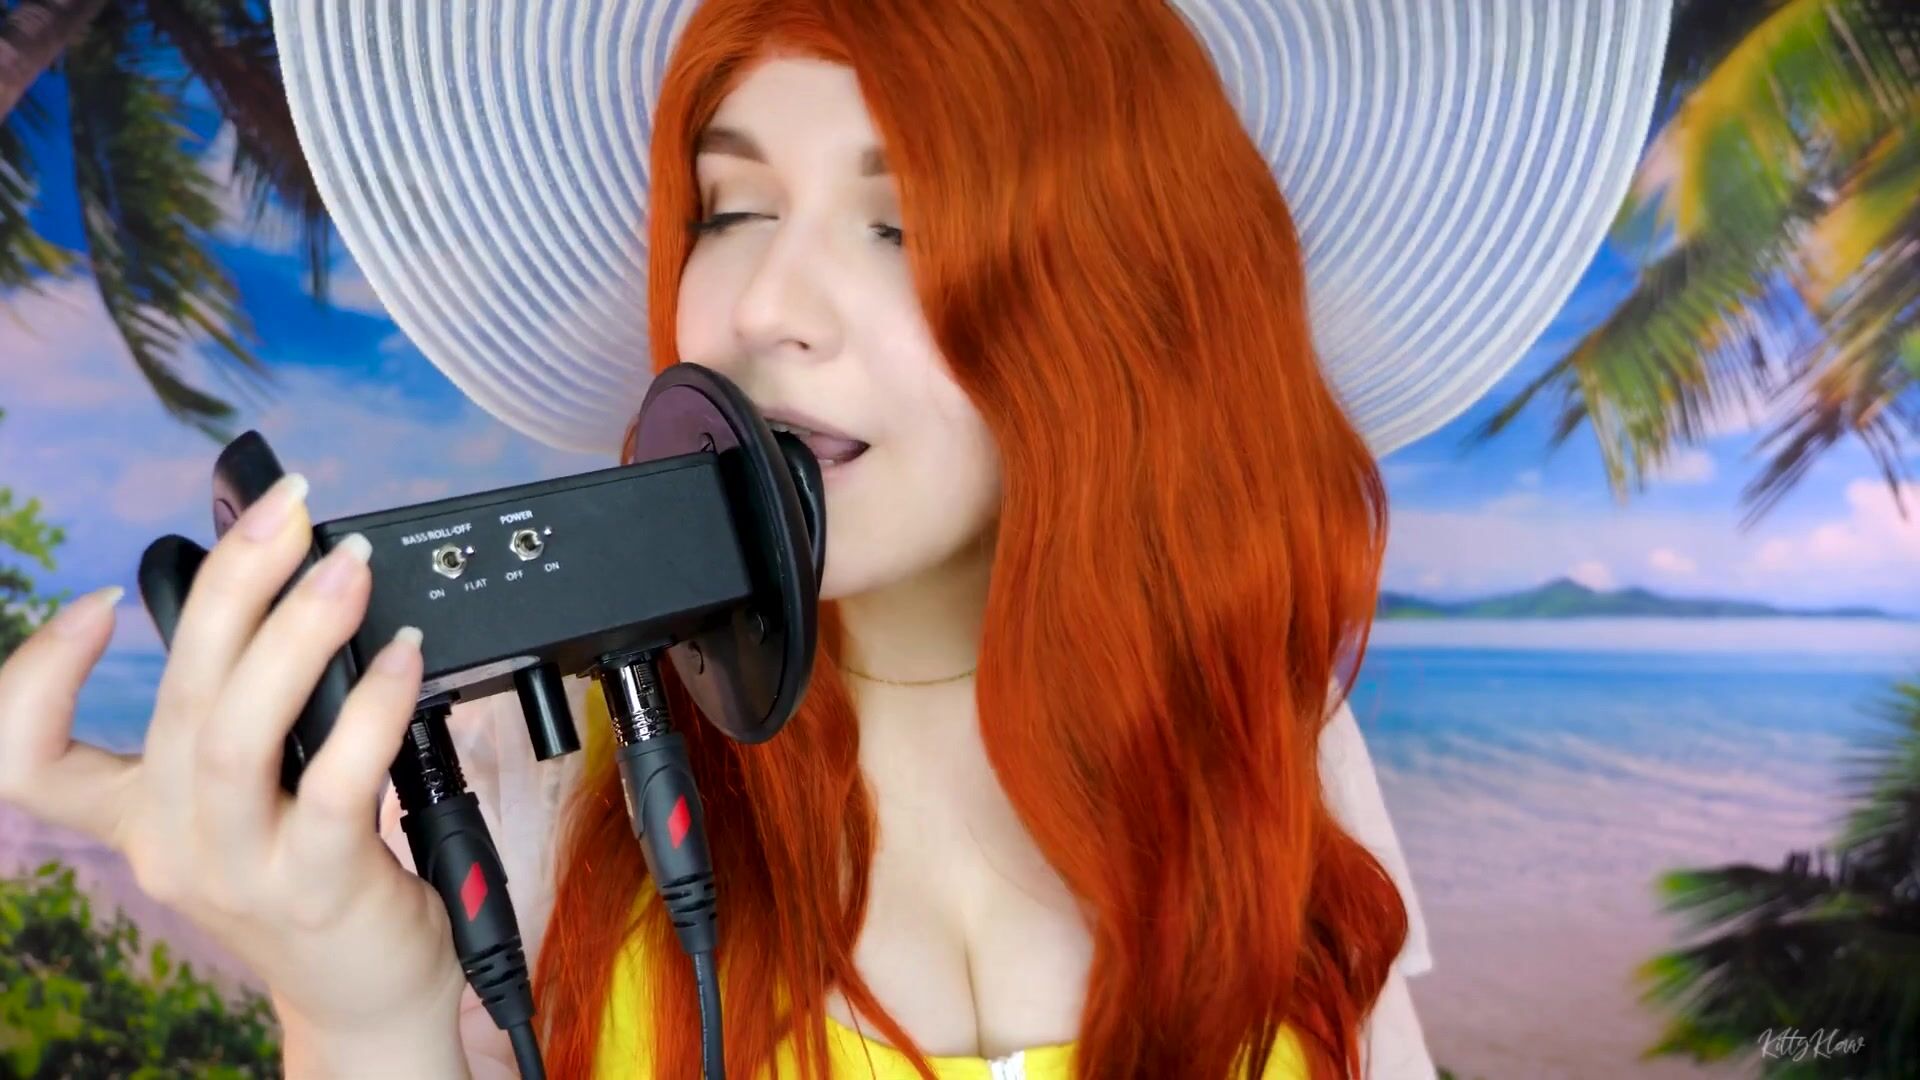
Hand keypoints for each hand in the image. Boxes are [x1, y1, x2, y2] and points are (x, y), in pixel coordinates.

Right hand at [0, 473, 467, 1040]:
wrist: (365, 994)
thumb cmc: (318, 876)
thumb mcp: (256, 796)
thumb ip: (254, 713)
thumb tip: (300, 587)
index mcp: (144, 812)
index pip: (26, 759)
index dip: (34, 676)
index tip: (95, 601)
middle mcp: (173, 841)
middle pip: (174, 697)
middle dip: (230, 583)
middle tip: (286, 509)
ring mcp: (239, 870)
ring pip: (235, 735)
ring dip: (294, 634)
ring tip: (346, 568)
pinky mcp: (315, 889)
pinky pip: (334, 785)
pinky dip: (372, 709)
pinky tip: (404, 657)